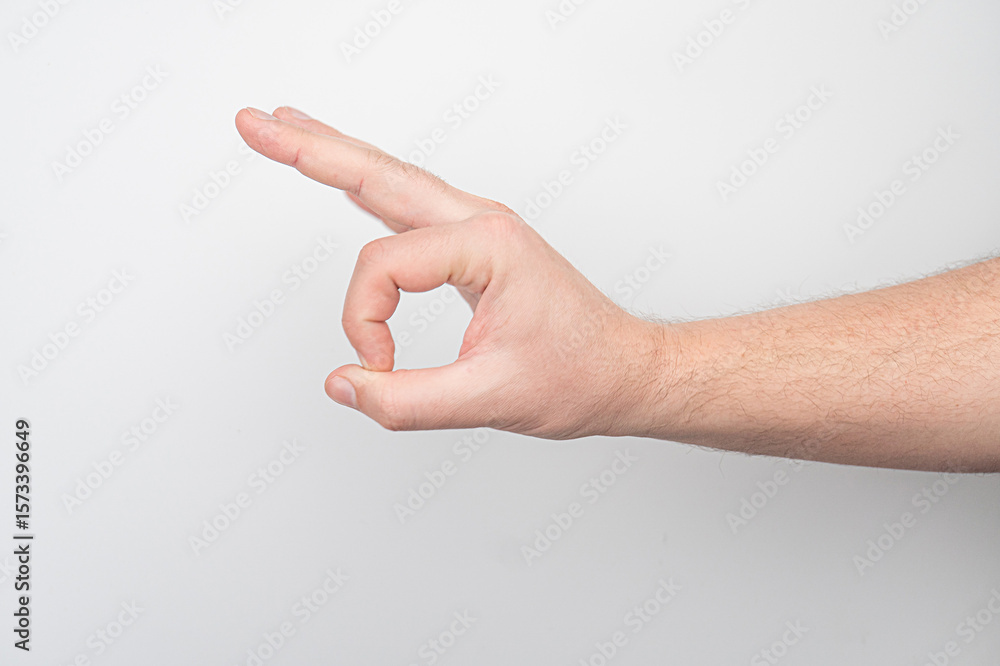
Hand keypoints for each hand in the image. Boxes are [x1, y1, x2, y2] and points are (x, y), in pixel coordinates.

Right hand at [235, 106, 667, 437]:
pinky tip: (346, 179)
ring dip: (336, 155)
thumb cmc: (579, 374)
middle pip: (378, 175)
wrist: (624, 370)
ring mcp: (480, 226)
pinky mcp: (478, 244)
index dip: (365, 322)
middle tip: (254, 122)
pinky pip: (411, 206)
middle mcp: (482, 222)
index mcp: (487, 245)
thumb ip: (407, 400)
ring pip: (393, 181)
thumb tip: (345, 385)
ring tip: (285, 130)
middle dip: (311, 149)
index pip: (384, 265)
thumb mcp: (490, 400)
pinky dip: (370, 187)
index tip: (378, 367)